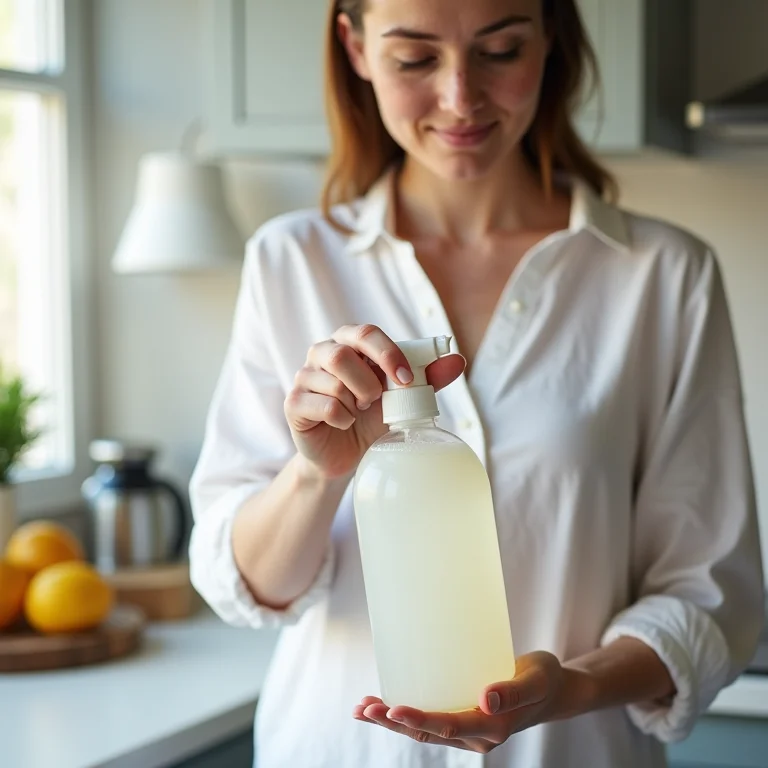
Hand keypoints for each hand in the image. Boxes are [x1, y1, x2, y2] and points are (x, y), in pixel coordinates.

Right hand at [285, 325, 464, 479]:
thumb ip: (427, 378)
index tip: (405, 379)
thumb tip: (457, 359)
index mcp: (348, 343)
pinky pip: (322, 405)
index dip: (387, 353)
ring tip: (359, 413)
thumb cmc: (371, 418)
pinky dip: (342, 419)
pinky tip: (345, 424)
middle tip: (377, 401)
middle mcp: (322, 353)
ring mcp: (304, 377)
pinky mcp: (293, 403)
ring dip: (355, 402)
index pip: (365, 333)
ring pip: (332, 381)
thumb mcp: (402, 399)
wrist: (345, 455)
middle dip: (368, 383)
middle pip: (341, 354)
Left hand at [353, 652, 565, 753]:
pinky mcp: (462, 717)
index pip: (449, 726)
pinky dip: (404, 714)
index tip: (393, 709)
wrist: (552, 689)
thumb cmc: (544, 680)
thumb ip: (514, 689)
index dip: (419, 720)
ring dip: (391, 722)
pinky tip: (384, 703)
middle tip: (364, 708)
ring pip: (424, 730)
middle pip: (428, 732)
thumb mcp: (536, 679)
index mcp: (493, 726)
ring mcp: (467, 729)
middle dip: (393, 723)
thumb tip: (487, 698)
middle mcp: (477, 734)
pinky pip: (429, 719)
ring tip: (362, 709)